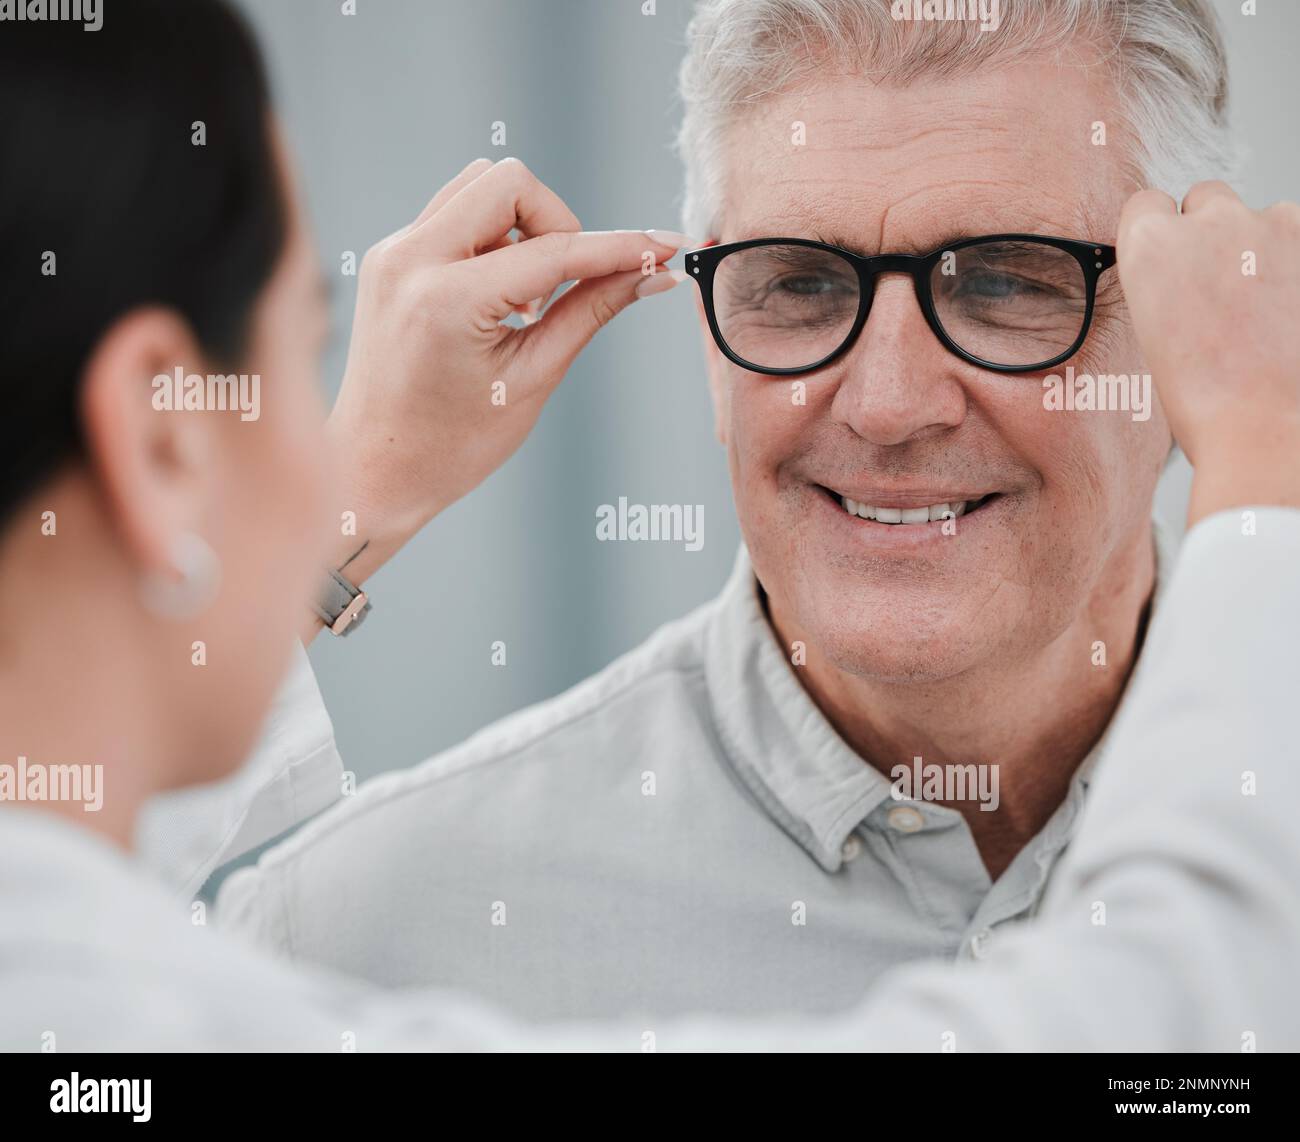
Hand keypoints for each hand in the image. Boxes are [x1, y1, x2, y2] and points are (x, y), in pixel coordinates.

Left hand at [322, 157, 691, 585]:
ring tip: (527, 300)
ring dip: (523, 226)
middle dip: (558, 223)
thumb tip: (653, 273)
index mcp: (447, 301)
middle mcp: (411, 260)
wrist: (374, 471)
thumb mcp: (534, 378)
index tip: (666, 248)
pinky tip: (500, 298)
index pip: (555, 250)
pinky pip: (454, 213)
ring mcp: (394, 253)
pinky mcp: (391, 256)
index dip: (620, 248)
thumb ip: (591, 311)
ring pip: (480, 185)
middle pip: (510, 182)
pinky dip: (493, 238)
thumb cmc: (453, 445)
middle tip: (567, 287)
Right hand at [1118, 181, 1299, 524]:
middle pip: (1206, 199)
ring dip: (1260, 247)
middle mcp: (1211, 220)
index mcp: (1150, 244)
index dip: (1157, 235)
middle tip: (1217, 290)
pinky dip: (1295, 267)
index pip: (1146, 204)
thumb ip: (1164, 282)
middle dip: (1211, 232)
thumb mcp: (1153, 334)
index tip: (1169, 264)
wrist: (1267, 427)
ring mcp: (1272, 225)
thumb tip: (1183, 273)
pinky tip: (1286, 315)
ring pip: (1263, 218)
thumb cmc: (1207, 399)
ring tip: (1260, 310)